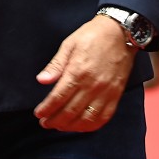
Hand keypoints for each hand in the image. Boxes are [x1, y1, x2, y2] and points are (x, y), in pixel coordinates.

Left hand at [33, 14, 136, 131]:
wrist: (120, 32)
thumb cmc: (92, 35)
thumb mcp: (69, 44)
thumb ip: (56, 65)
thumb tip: (41, 80)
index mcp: (78, 71)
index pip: (58, 97)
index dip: (46, 109)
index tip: (38, 114)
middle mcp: (92, 85)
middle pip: (70, 111)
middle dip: (54, 121)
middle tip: (45, 123)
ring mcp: (106, 92)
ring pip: (86, 119)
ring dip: (70, 127)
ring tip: (59, 126)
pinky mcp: (116, 95)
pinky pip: (103, 117)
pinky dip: (90, 126)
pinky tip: (80, 126)